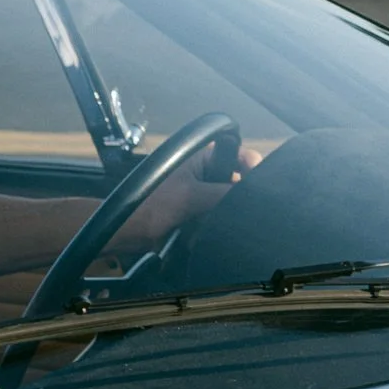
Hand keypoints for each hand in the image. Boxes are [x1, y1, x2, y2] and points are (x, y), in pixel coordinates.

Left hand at [109, 144, 261, 255]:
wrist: (126, 235)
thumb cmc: (151, 207)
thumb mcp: (191, 196)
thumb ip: (225, 193)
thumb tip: (255, 197)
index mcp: (200, 158)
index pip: (238, 154)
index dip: (252, 166)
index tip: (261, 184)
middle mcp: (203, 173)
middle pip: (237, 180)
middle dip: (243, 195)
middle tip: (252, 209)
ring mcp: (201, 194)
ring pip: (230, 202)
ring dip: (231, 214)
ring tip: (238, 224)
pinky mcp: (198, 215)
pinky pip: (220, 218)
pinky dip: (221, 225)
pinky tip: (225, 234)